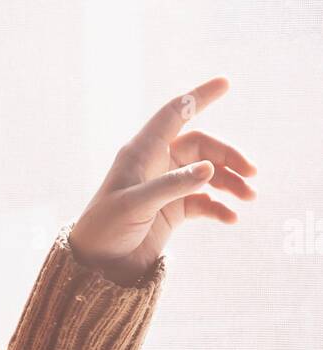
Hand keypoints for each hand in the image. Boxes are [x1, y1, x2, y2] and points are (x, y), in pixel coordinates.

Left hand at [67, 77, 257, 285]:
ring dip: (230, 183)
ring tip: (249, 198)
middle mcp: (156, 165)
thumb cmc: (105, 228)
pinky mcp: (172, 212)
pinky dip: (220, 208)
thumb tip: (210, 168)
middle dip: (228, 156)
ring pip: (207, 174)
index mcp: (142, 152)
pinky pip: (204, 202)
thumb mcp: (136, 205)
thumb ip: (173, 185)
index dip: (199, 97)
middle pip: (201, 147)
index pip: (175, 114)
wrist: (96, 265)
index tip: (226, 83)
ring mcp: (166, 188)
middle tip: (252, 174)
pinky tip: (231, 219)